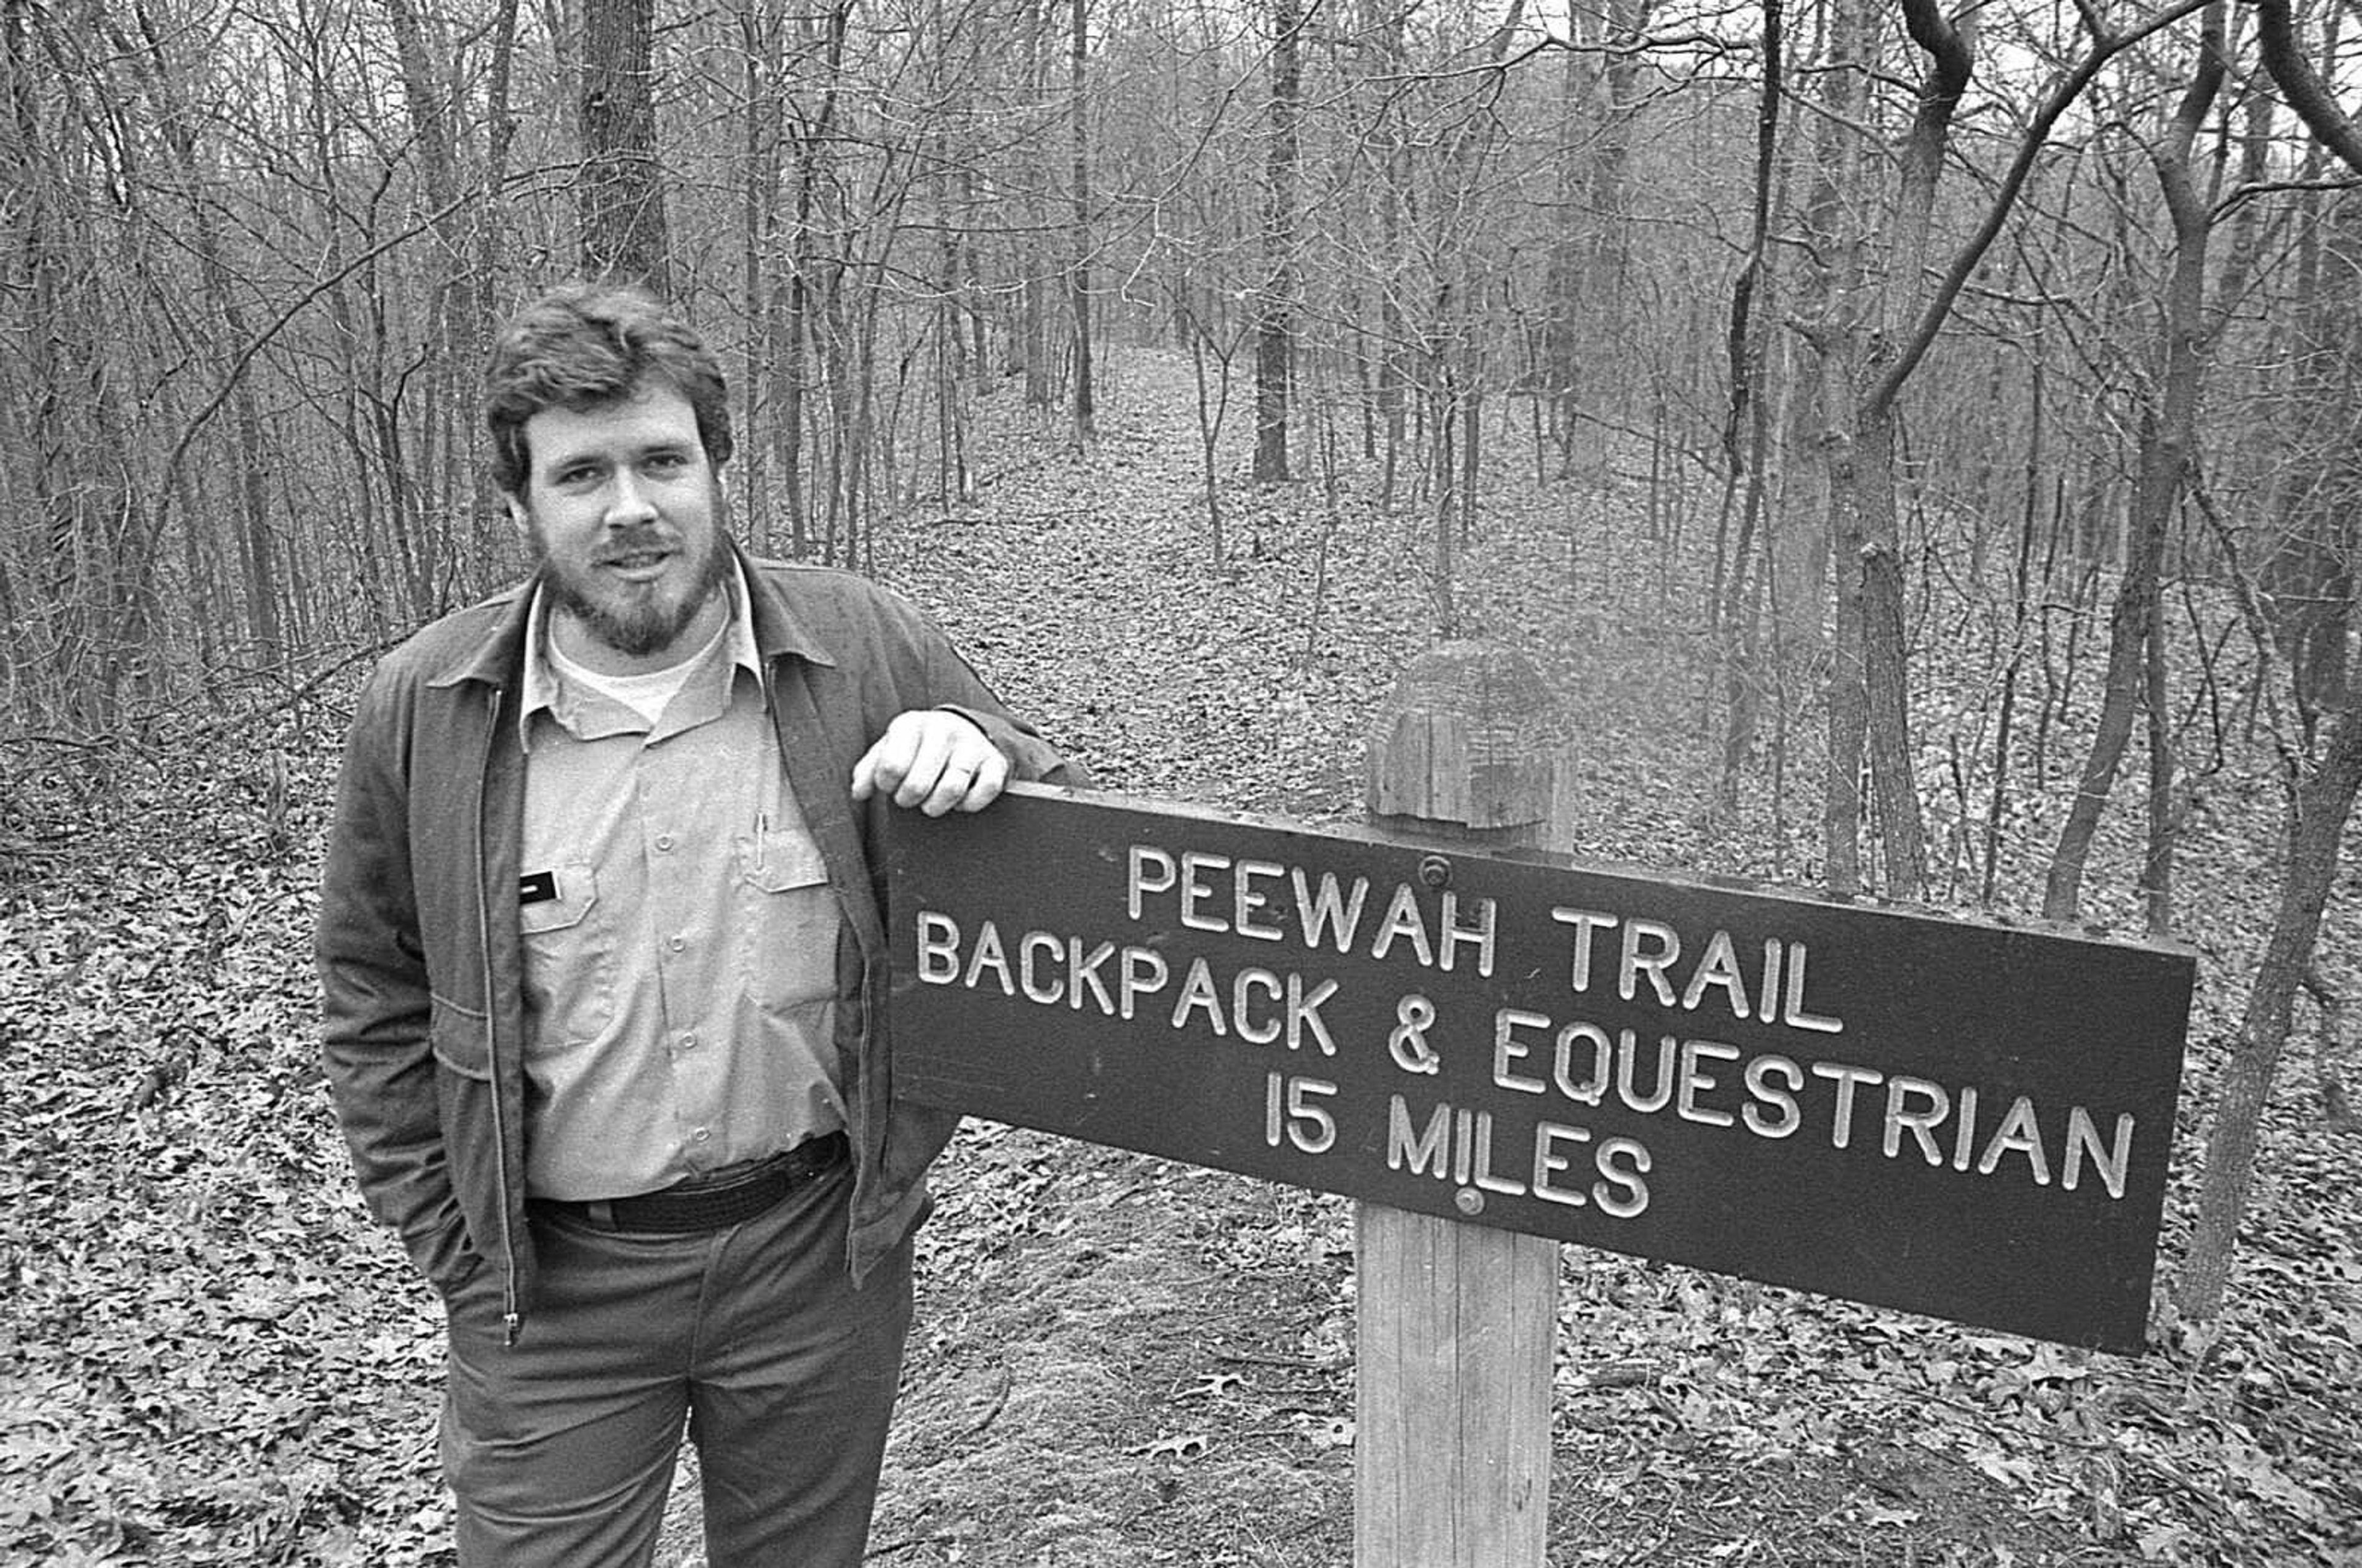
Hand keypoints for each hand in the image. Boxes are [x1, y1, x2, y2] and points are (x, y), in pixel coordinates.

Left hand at [850, 710, 1010, 815]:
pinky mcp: (996, 761)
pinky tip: (959, 802)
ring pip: (952, 788)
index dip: (887, 786)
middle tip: (909, 799)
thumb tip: (859, 793)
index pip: (891, 766)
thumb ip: (868, 770)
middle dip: (909, 799)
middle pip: (919, 783)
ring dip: (936, 806)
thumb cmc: (917, 746)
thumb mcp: (889, 749)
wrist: (963, 729)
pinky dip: (969, 804)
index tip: (889, 786)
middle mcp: (943, 730)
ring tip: (930, 805)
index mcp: (911, 724)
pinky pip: (986, 790)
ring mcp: (972, 745)